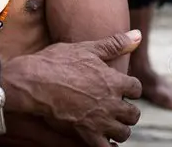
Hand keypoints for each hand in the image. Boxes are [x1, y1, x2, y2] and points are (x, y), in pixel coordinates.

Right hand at [6, 29, 142, 145]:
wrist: (34, 81)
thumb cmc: (58, 62)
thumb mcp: (87, 48)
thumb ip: (115, 44)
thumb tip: (138, 35)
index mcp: (113, 80)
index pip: (136, 88)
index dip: (131, 88)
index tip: (121, 88)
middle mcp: (110, 102)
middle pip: (133, 114)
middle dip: (127, 111)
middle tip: (116, 108)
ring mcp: (99, 120)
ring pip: (123, 133)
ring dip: (119, 129)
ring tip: (110, 124)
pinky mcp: (85, 133)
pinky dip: (107, 146)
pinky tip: (102, 140)